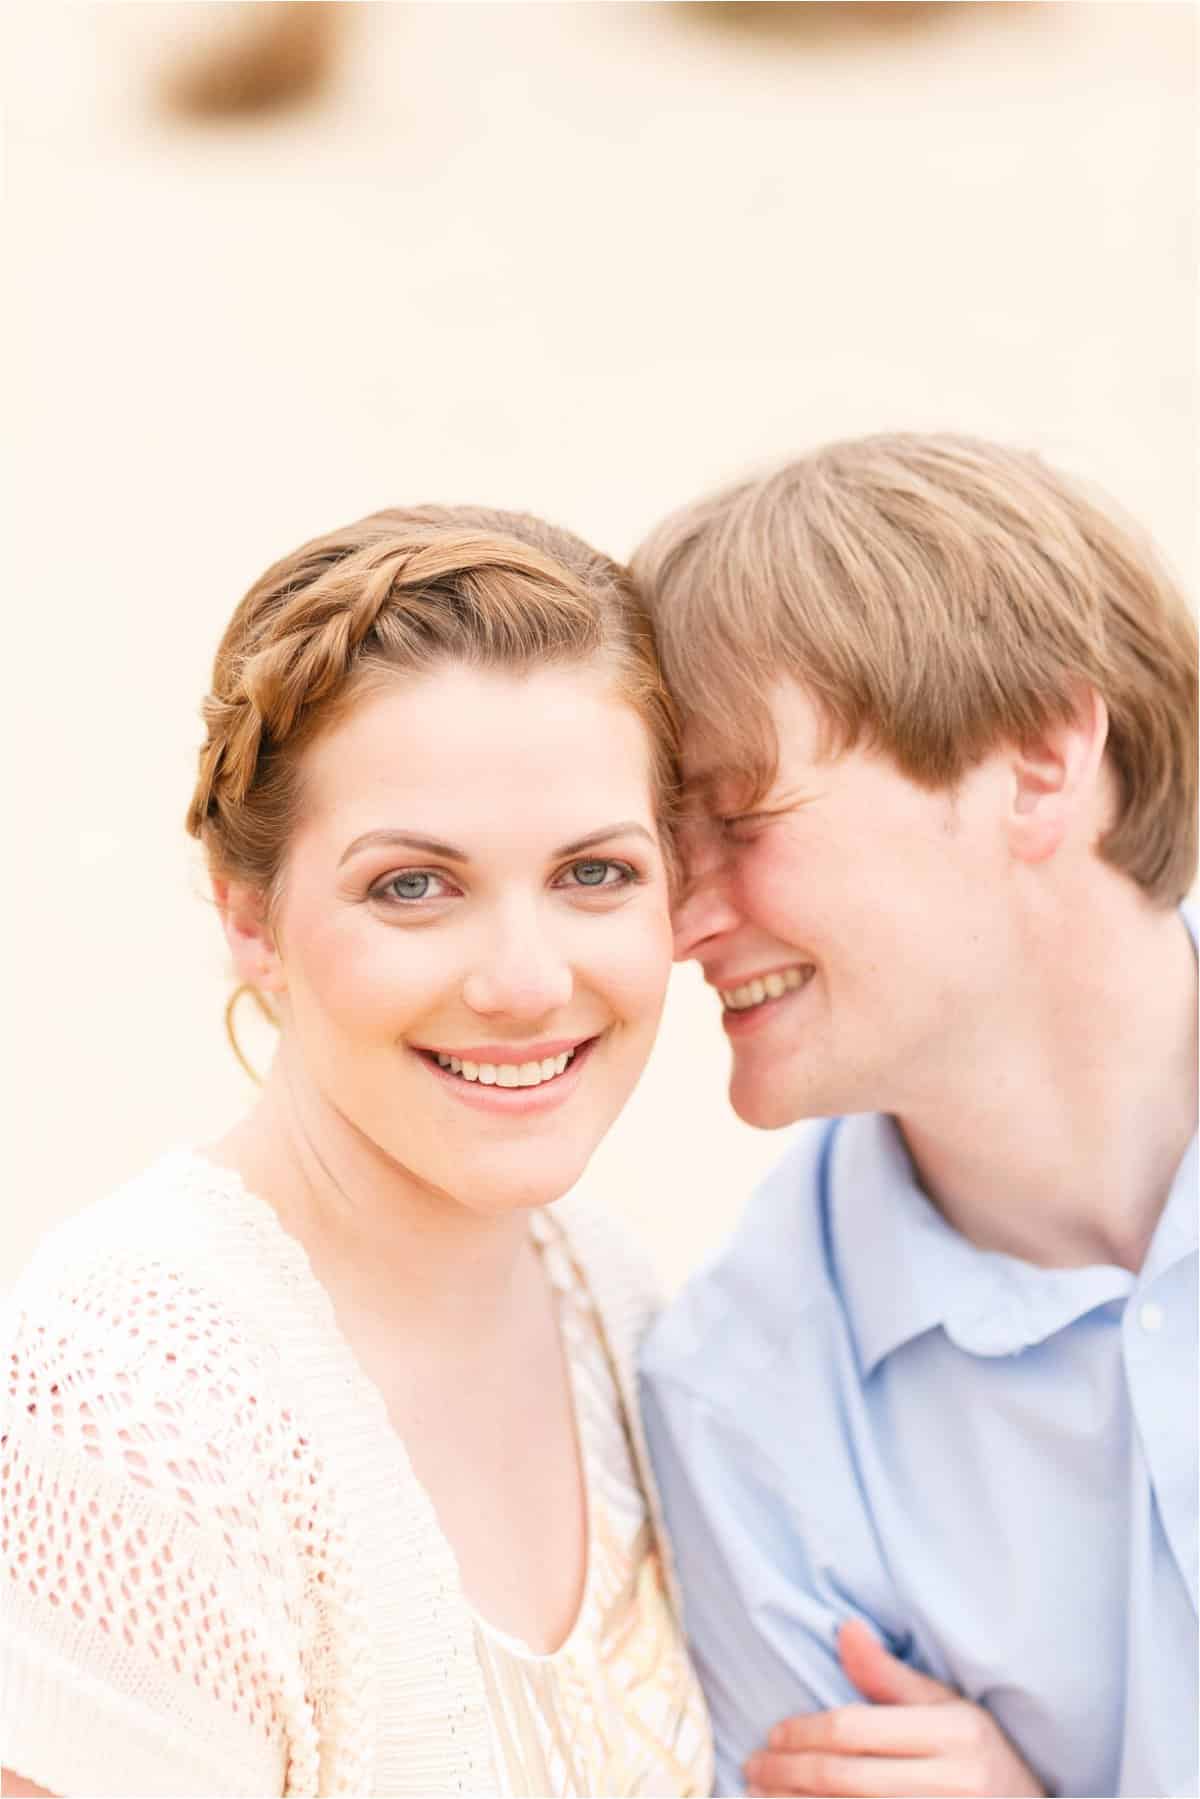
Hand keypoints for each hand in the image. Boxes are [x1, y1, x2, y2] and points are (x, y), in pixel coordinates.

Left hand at [743, 1620, 1045, 1796]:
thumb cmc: (982, 1759)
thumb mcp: (951, 1709)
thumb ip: (891, 1677)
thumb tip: (844, 1627)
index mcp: (956, 1733)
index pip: (857, 1730)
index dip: (805, 1732)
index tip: (773, 1733)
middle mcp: (955, 1782)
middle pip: (844, 1778)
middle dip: (787, 1772)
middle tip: (753, 1765)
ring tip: (760, 1794)